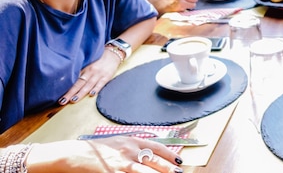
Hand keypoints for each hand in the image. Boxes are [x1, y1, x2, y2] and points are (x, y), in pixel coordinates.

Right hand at [26, 137, 182, 172]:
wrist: (77, 154)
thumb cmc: (99, 148)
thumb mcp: (120, 141)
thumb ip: (136, 144)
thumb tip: (151, 147)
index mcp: (132, 141)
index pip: (156, 147)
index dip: (169, 154)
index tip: (179, 159)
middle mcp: (129, 151)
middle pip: (153, 160)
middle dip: (168, 168)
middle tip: (179, 172)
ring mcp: (120, 164)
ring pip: (144, 172)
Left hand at [58, 52, 120, 104]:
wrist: (113, 54)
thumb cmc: (99, 59)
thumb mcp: (88, 62)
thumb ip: (80, 71)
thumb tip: (69, 81)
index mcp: (84, 68)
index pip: (73, 79)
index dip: (66, 88)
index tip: (58, 95)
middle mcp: (90, 71)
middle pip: (78, 84)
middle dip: (70, 93)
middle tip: (62, 101)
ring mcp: (98, 74)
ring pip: (88, 85)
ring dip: (80, 93)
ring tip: (73, 100)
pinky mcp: (106, 76)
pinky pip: (100, 84)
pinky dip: (96, 89)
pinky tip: (91, 94)